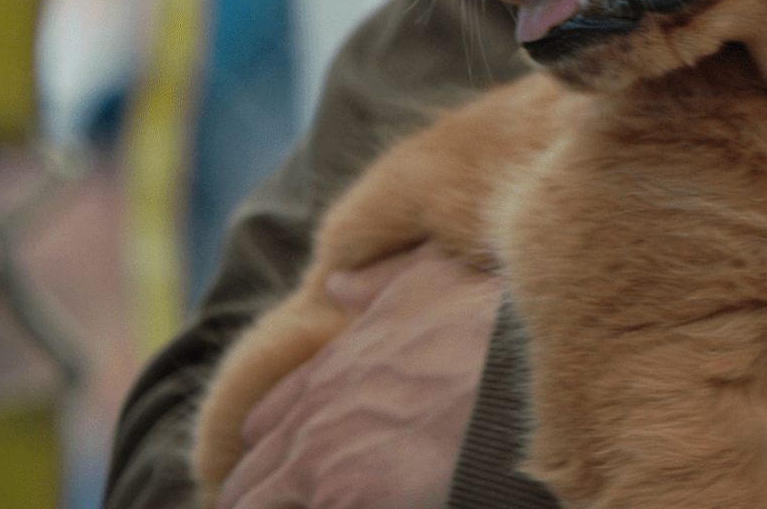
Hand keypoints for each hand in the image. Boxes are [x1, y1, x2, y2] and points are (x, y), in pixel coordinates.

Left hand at [219, 243, 502, 508]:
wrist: (515, 372)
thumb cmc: (482, 324)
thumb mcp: (429, 279)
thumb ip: (377, 286)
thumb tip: (336, 284)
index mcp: (328, 371)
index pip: (266, 419)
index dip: (267, 443)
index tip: (271, 459)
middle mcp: (312, 420)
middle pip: (251, 479)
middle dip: (258, 496)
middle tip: (264, 506)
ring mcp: (322, 466)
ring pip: (260, 505)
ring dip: (279, 507)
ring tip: (301, 506)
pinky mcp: (347, 500)